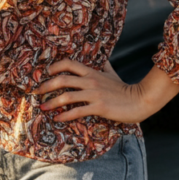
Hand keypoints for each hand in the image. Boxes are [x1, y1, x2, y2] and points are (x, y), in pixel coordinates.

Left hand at [36, 59, 177, 123]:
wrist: (140, 100)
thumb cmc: (125, 89)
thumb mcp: (113, 74)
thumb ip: (105, 67)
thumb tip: (104, 60)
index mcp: (92, 72)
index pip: (69, 64)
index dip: (55, 67)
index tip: (45, 73)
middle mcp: (90, 81)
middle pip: (62, 79)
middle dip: (46, 86)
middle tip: (38, 92)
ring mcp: (94, 94)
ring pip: (67, 96)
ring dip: (52, 102)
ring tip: (43, 108)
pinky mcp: (98, 107)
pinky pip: (77, 111)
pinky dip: (65, 115)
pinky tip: (58, 119)